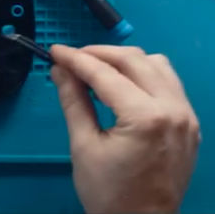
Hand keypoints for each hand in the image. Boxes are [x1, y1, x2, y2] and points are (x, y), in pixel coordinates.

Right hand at [51, 45, 200, 213]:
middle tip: (71, 60)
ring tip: (97, 70)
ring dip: (125, 61)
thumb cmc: (108, 192)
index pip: (105, 74)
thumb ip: (73, 101)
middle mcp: (173, 110)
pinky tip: (123, 87)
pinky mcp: (190, 124)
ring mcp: (186, 116)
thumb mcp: (83, 146)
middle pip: (135, 60)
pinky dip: (144, 76)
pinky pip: (169, 84)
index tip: (54, 51)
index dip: (76, 59)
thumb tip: (60, 70)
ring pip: (157, 65)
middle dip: (99, 54)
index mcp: (145, 117)